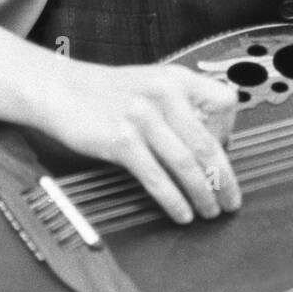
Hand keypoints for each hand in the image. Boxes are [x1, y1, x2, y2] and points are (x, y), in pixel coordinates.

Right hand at [40, 58, 240, 224]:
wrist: (61, 89)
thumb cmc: (107, 92)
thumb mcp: (152, 83)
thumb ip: (181, 105)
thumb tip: (212, 143)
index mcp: (177, 78)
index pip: (224, 103)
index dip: (230, 132)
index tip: (225, 153)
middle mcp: (164, 95)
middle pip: (207, 144)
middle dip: (224, 179)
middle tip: (232, 200)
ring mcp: (142, 118)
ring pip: (185, 165)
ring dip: (203, 194)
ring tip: (210, 211)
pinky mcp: (121, 141)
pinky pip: (157, 178)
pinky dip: (174, 200)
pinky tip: (182, 213)